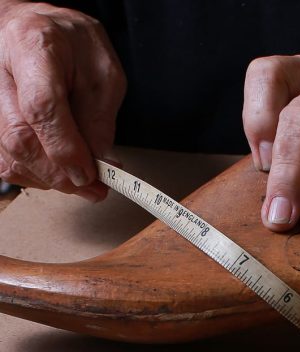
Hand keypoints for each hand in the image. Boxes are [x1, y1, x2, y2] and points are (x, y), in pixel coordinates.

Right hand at [0, 1, 125, 200]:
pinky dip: (34, 175)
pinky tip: (55, 168)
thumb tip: (101, 166)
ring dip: (49, 178)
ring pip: (10, 156)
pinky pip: (4, 163)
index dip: (66, 149)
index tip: (89, 174)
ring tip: (78, 175)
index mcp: (33, 44)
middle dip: (60, 173)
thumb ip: (100, 120)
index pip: (41, 106)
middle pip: (20, 137)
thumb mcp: (102, 73)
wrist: (36, 29)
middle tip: (92, 186)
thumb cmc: (72, 48)